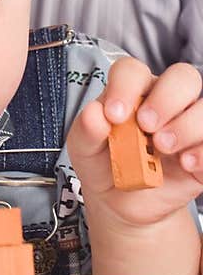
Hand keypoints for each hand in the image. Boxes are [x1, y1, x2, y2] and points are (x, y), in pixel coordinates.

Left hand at [67, 55, 202, 225]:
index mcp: (132, 90)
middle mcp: (165, 100)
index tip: (114, 115)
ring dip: (186, 126)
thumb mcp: (84, 149)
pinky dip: (202, 152)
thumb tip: (93, 113)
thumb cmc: (104, 164)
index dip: (126, 86)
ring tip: (162, 148)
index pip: (133, 70)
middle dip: (166, 98)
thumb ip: (86, 130)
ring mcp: (188, 124)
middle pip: (182, 77)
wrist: (123, 204)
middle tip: (146, 126)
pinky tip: (185, 164)